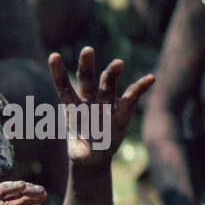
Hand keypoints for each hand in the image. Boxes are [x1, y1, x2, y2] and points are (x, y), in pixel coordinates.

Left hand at [48, 46, 154, 166]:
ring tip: (118, 63)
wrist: (95, 155)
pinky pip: (132, 95)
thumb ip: (82, 152)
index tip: (53, 55)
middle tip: (87, 50)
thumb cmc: (82, 151)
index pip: (64, 88)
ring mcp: (106, 103)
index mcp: (72, 108)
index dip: (58, 73)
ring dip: (113, 73)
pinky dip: (141, 86)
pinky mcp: (122, 109)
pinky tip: (150, 78)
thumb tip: (86, 152)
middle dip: (87, 65)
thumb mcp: (80, 154)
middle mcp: (89, 101)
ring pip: (108, 84)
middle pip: (86, 80)